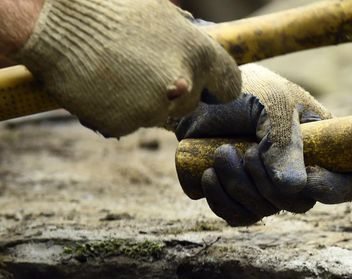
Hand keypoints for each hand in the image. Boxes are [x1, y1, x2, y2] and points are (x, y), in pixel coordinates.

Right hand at [12, 0, 240, 136]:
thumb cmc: (107, 9)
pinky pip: (127, 122)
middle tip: (139, 66)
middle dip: (173, 90)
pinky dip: (115, 109)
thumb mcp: (159, 12)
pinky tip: (98, 84)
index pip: (230, 85)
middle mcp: (183, 84)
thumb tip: (201, 54)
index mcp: (198, 53)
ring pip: (158, 113)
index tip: (209, 86)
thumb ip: (186, 38)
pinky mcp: (124, 123)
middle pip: (192, 102)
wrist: (51, 21)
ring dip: (142, 99)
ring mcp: (153, 108)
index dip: (217, 85)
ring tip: (114, 69)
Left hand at [174, 64, 351, 225]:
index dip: (331, 189)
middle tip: (246, 151)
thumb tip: (294, 188)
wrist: (199, 92)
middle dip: (269, 184)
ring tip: (222, 154)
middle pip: (300, 203)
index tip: (306, 179)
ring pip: (266, 211)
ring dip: (239, 187)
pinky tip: (209, 175)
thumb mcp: (272, 105)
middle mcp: (300, 172)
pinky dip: (222, 201)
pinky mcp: (239, 195)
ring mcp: (269, 187)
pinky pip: (239, 217)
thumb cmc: (245, 89)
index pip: (346, 183)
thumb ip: (285, 143)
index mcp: (322, 147)